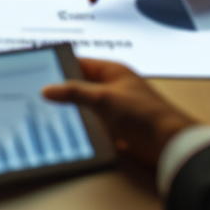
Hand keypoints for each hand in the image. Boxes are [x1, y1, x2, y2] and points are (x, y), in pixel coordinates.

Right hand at [42, 58, 194, 167]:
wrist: (170, 146)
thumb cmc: (143, 115)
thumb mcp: (103, 99)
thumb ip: (74, 92)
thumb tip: (47, 88)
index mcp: (112, 70)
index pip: (80, 63)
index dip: (60, 66)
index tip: (40, 72)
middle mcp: (113, 86)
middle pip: (81, 85)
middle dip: (63, 90)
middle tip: (39, 94)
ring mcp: (115, 107)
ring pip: (86, 105)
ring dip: (73, 109)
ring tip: (49, 112)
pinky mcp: (118, 127)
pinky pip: (94, 122)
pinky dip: (83, 124)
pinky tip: (69, 128)